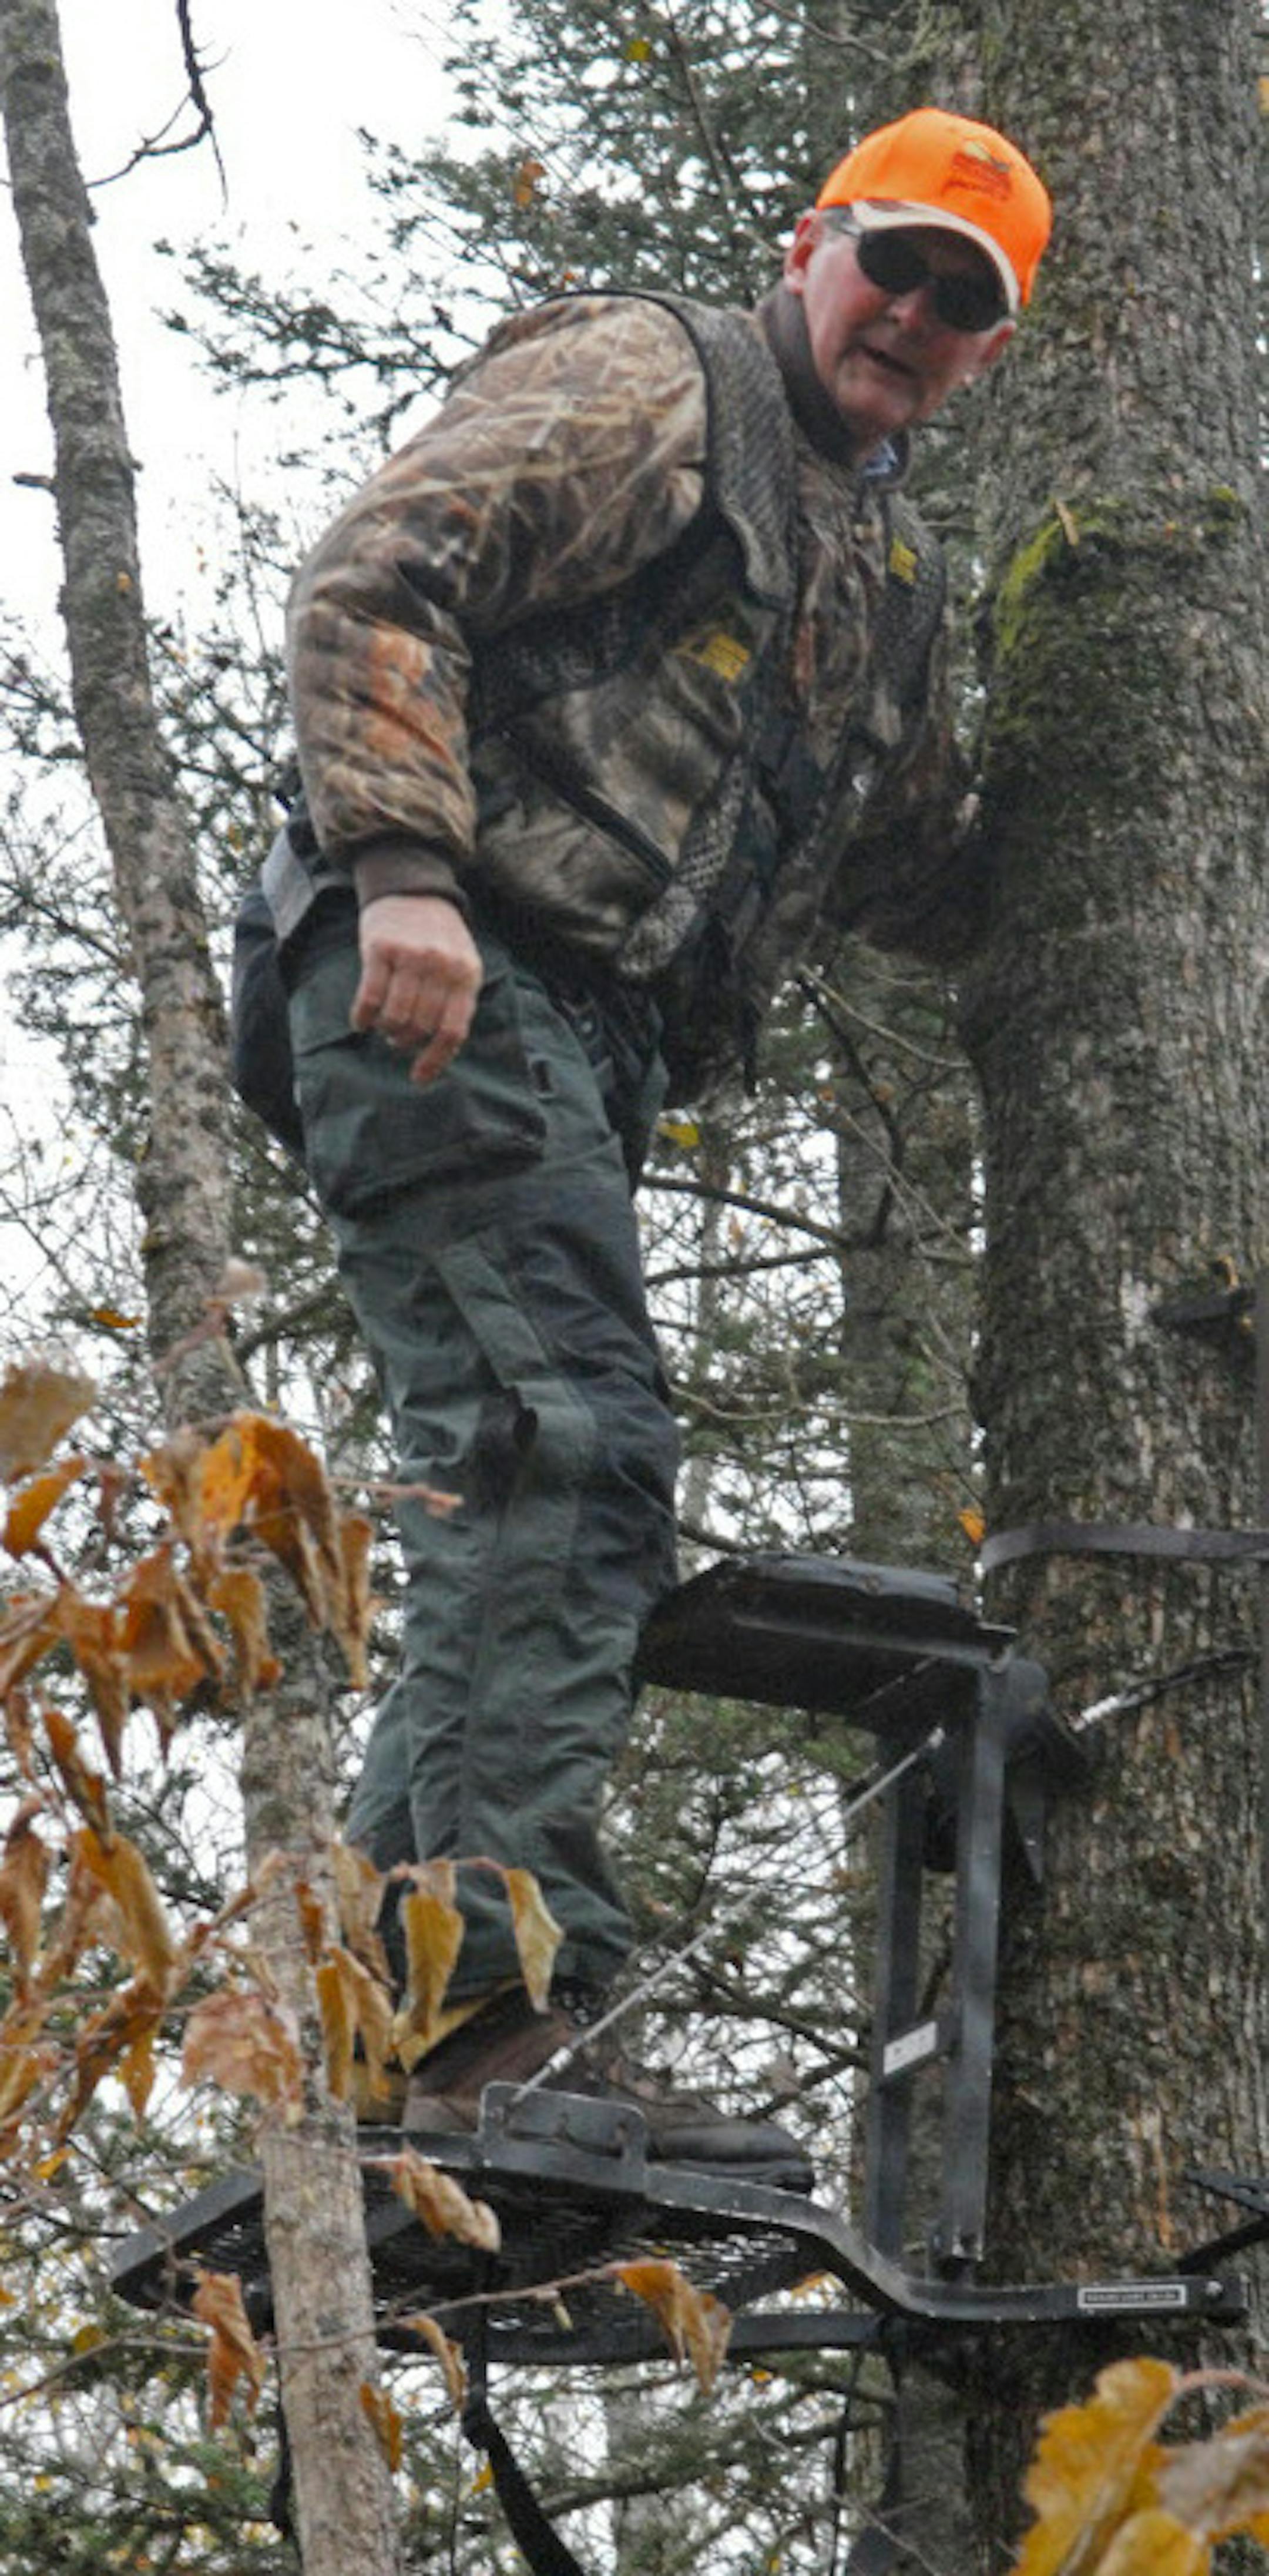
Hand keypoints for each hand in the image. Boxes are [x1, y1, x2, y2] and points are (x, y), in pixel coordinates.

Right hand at [351, 894, 483, 1085]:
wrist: (412, 886)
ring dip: (385, 1030)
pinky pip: (370, 998)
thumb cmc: (438, 936)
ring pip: (394, 1017)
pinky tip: (361, 1021)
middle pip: (420, 1027)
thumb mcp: (461, 963)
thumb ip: (456, 1000)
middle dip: (405, 1041)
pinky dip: (363, 1017)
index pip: (452, 1030)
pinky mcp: (381, 948)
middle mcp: (441, 966)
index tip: (419, 1078)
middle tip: (398, 1039)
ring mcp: (411, 956)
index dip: (434, 1060)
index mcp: (466, 974)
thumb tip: (441, 1051)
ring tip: (384, 1026)